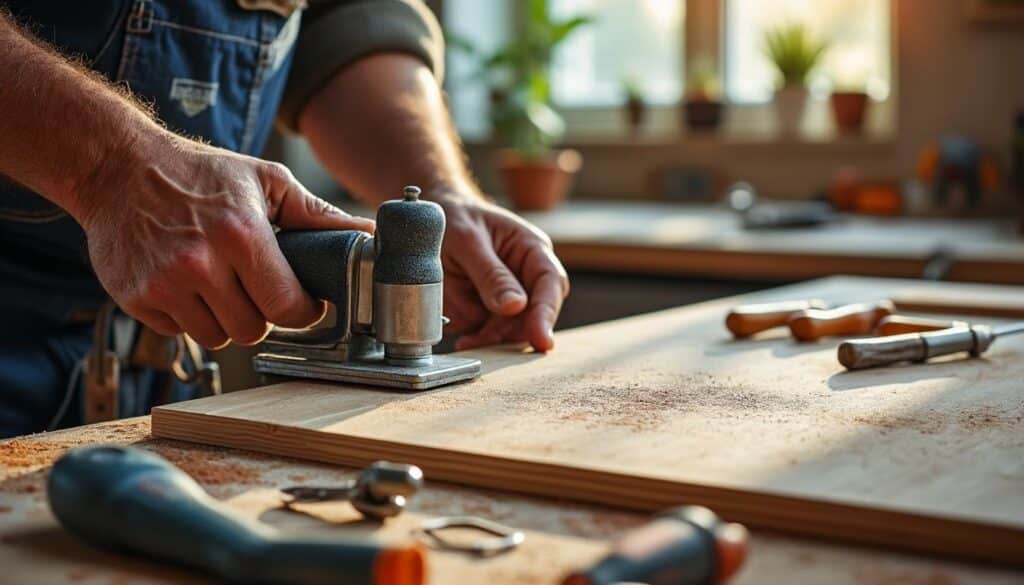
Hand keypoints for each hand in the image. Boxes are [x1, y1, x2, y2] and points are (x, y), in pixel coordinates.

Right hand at [76, 132, 374, 348]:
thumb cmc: (199, 174)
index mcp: (241, 234)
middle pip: (253, 331)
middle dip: (262, 314)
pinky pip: (180, 333)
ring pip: (218, 338)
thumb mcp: (265, 180)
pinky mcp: (136, 299)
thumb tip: (367, 234)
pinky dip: (189, 317)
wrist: (118, 167)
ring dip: (226, 319)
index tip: (303, 303)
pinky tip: (188, 285)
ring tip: (221, 285)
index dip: (302, 311)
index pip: (287, 307)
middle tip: (256, 287)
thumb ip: (317, 214)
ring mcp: (164, 284)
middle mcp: (200, 263)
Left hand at [434, 193, 569, 351]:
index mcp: (531, 250)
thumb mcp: (467, 240)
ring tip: (463, 335)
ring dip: (488, 337)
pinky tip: (459, 333)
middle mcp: (526, 277)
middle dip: (508, 331)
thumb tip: (516, 306)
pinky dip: (475, 338)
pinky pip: (487, 335)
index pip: (551, 284)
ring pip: (510, 331)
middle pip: (533, 315)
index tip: (540, 339)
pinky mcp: (489, 314)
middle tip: (480, 338)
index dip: (547, 313)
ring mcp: (509, 298)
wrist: (429, 221)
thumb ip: (490, 274)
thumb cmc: (454, 219)